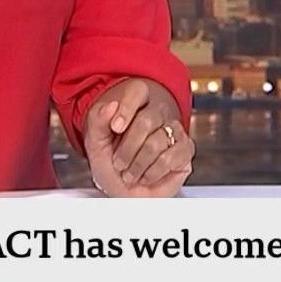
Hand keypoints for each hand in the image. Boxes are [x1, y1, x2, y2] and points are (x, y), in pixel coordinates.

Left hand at [84, 78, 191, 197]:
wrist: (123, 190)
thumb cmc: (111, 163)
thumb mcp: (95, 142)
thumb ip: (97, 120)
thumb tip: (110, 105)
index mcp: (135, 103)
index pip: (136, 91)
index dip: (126, 109)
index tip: (116, 128)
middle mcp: (157, 113)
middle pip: (145, 121)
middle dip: (127, 148)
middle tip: (118, 164)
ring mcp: (174, 130)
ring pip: (158, 141)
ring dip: (138, 164)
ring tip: (130, 173)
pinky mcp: (185, 149)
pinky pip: (171, 157)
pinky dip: (153, 172)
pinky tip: (146, 175)